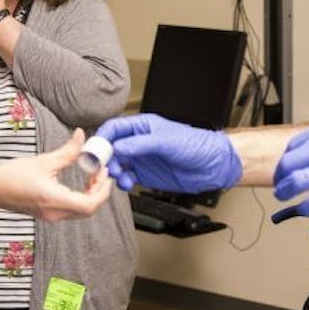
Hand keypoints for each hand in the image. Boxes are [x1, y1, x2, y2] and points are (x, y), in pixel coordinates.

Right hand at [0, 130, 113, 220]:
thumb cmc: (12, 175)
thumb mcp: (43, 160)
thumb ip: (67, 151)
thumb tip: (82, 136)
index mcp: (54, 199)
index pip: (89, 205)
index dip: (102, 192)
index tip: (105, 174)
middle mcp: (55, 213)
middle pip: (88, 210)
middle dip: (99, 191)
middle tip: (101, 172)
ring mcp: (51, 216)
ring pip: (81, 211)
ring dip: (91, 195)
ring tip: (92, 175)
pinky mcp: (48, 215)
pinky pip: (71, 210)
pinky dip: (80, 198)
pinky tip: (80, 184)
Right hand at [96, 114, 242, 193]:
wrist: (213, 166)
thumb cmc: (196, 145)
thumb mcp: (166, 141)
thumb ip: (140, 144)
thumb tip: (118, 147)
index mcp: (142, 126)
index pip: (114, 128)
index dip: (102, 138)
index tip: (95, 150)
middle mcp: (139, 142)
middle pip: (111, 148)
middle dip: (104, 157)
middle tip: (102, 167)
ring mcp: (142, 159)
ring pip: (117, 164)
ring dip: (113, 171)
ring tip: (118, 175)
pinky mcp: (146, 175)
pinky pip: (127, 178)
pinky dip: (123, 182)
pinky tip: (127, 183)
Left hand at [272, 119, 308, 216]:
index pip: (295, 146)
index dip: (288, 160)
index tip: (288, 167)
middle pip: (289, 163)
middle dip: (282, 175)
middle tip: (281, 183)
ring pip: (294, 182)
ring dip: (285, 191)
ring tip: (284, 196)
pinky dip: (304, 207)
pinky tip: (302, 208)